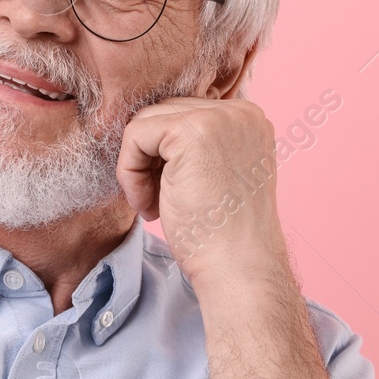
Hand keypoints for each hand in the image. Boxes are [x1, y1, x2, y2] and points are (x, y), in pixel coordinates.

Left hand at [116, 97, 288, 289]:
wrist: (237, 267)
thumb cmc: (220, 233)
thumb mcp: (214, 175)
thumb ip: (194, 146)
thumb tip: (145, 128)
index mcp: (248, 120)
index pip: (183, 115)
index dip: (165, 156)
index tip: (172, 194)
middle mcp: (239, 111)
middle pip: (162, 114)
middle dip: (150, 159)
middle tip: (158, 203)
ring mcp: (219, 117)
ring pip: (144, 123)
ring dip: (137, 167)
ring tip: (153, 205)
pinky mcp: (190, 130)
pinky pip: (134, 136)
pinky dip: (129, 173)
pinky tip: (149, 206)